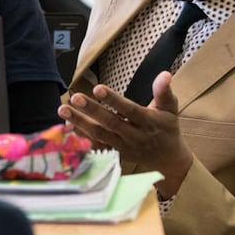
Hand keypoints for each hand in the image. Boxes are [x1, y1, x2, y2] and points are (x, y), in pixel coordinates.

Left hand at [58, 71, 192, 197]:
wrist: (168, 160)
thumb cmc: (168, 129)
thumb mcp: (170, 110)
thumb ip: (164, 92)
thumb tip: (164, 74)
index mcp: (147, 122)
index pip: (128, 110)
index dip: (113, 100)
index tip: (98, 88)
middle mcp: (133, 135)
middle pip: (110, 123)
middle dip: (91, 111)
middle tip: (75, 98)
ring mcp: (122, 146)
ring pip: (99, 135)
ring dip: (80, 123)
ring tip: (63, 110)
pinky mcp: (114, 153)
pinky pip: (95, 146)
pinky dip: (81, 137)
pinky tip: (66, 127)